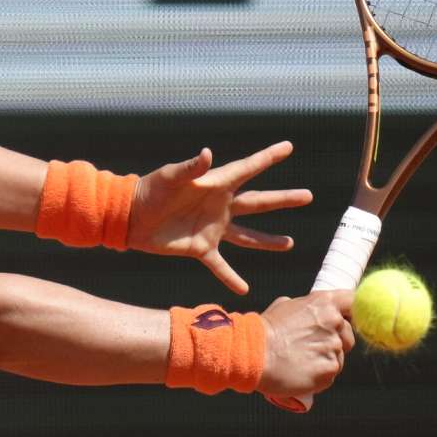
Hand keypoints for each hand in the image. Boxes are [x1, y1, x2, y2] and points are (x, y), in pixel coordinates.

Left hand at [126, 141, 311, 293]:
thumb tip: (208, 152)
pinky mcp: (200, 249)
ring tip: (289, 244)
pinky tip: (244, 290)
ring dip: (268, 241)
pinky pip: (220, 266)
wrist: (129, 217)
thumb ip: (191, 167)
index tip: (288, 146)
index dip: (268, 157)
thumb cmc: (149, 190)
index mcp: (216, 184)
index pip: (248, 168)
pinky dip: (231, 278)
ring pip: (248, 236)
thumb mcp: (170, 177)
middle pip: (258, 203)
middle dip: (283, 200)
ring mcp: (213, 229)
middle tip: (307, 195)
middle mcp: (220, 206)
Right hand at [257, 291, 355, 410]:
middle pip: (348, 334)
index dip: (351, 311)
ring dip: (325, 359)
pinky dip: (319, 374)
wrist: (253, 354)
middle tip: (311, 346)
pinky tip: (301, 371)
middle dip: (336, 340)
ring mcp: (334, 347)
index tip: (347, 319)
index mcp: (324, 303)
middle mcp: (334, 322)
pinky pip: (330, 373)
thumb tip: (309, 309)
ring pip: (339, 356)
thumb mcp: (283, 306)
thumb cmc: (264, 330)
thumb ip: (304, 307)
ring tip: (301, 360)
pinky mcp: (330, 369)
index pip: (353, 301)